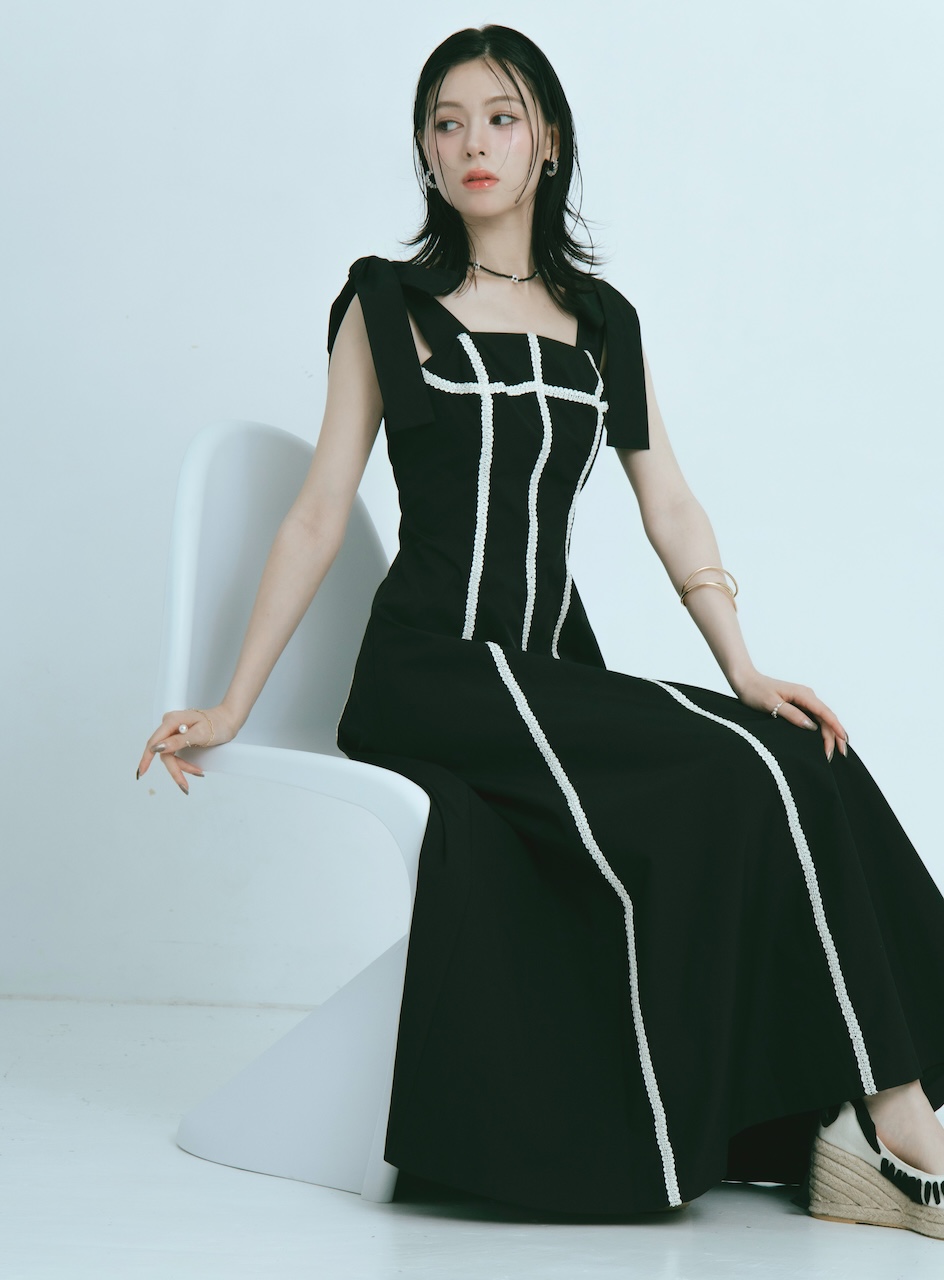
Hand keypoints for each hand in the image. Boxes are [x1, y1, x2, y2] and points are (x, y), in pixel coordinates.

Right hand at [136, 705, 236, 793]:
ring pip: (170, 755)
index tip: (141, 773)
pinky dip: (183, 763)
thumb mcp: (199, 734)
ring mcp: (173, 730)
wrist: (228, 721)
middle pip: (164, 752)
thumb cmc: (217, 725)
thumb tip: (156, 748)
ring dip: (181, 766)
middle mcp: (170, 724)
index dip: (146, 759)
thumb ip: (177, 741)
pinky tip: (194, 769)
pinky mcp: (178, 737)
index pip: (154, 742)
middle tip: (184, 785)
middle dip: (175, 768)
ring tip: (198, 772)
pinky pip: (175, 753)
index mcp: (172, 720)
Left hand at [731, 671, 848, 761]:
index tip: (843, 740)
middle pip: (827, 717)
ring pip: (822, 718)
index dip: (835, 727)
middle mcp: (807, 696)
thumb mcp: (771, 704)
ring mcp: (804, 700)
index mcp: (803, 694)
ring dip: (829, 734)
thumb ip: (792, 714)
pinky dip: (822, 729)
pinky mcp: (799, 704)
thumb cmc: (755, 691)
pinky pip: (815, 717)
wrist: (745, 681)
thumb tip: (811, 727)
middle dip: (835, 736)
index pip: (825, 712)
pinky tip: (825, 740)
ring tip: (833, 752)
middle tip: (840, 755)